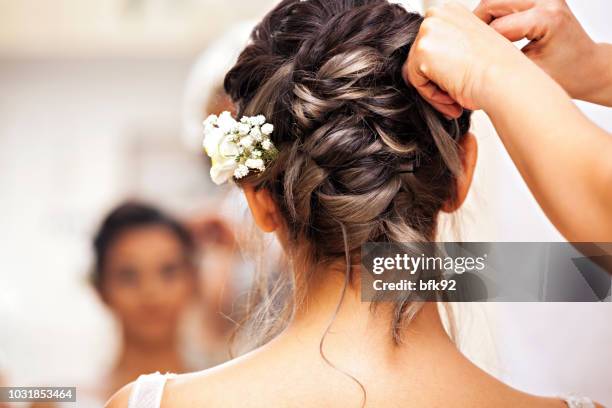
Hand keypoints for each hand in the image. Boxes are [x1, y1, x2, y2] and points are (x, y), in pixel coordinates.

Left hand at [403, 1, 527, 117]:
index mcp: (450, 11)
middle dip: (436, 80)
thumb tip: (430, 62)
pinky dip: (431, 95)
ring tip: (454, 100)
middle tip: (454, 98)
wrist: (504, 80)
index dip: (442, 68)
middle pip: (419, 57)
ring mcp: (428, 30)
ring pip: (416, 70)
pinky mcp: (422, 50)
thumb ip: (448, 47)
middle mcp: (437, 14)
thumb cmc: (497, 70)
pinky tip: (451, 98)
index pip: (430, 44)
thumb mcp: (469, 48)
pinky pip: (415, 81)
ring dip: (434, 90)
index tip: (456, 82)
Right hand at [474, 0, 610, 104]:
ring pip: (496, 0)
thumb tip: (470, 71)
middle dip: (476, 26)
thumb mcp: (529, 74)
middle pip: (492, 3)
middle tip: (469, 48)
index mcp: (547, 18)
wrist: (587, 66)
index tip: (468, 62)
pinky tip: (493, 34)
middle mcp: (547, 0)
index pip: (497, 27)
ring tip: (481, 42)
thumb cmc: (567, 74)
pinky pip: (505, 1)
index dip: (479, 46)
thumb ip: (501, 64)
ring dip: (484, 19)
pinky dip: (494, 16)